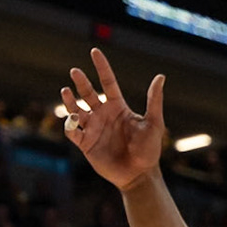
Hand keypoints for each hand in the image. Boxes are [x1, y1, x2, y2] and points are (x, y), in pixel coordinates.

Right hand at [58, 48, 168, 191]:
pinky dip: (69, 125)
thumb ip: (154, 101)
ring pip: (76, 110)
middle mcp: (104, 115)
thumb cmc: (149, 150)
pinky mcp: (86, 143)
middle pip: (89, 93)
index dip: (102, 67)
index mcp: (119, 107)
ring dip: (70, 101)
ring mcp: (93, 128)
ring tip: (66, 91)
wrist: (139, 175)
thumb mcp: (154, 123)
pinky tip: (71, 119)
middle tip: (75, 71)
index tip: (94, 51)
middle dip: (81, 82)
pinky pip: (73, 131)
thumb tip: (160, 76)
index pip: (108, 82)